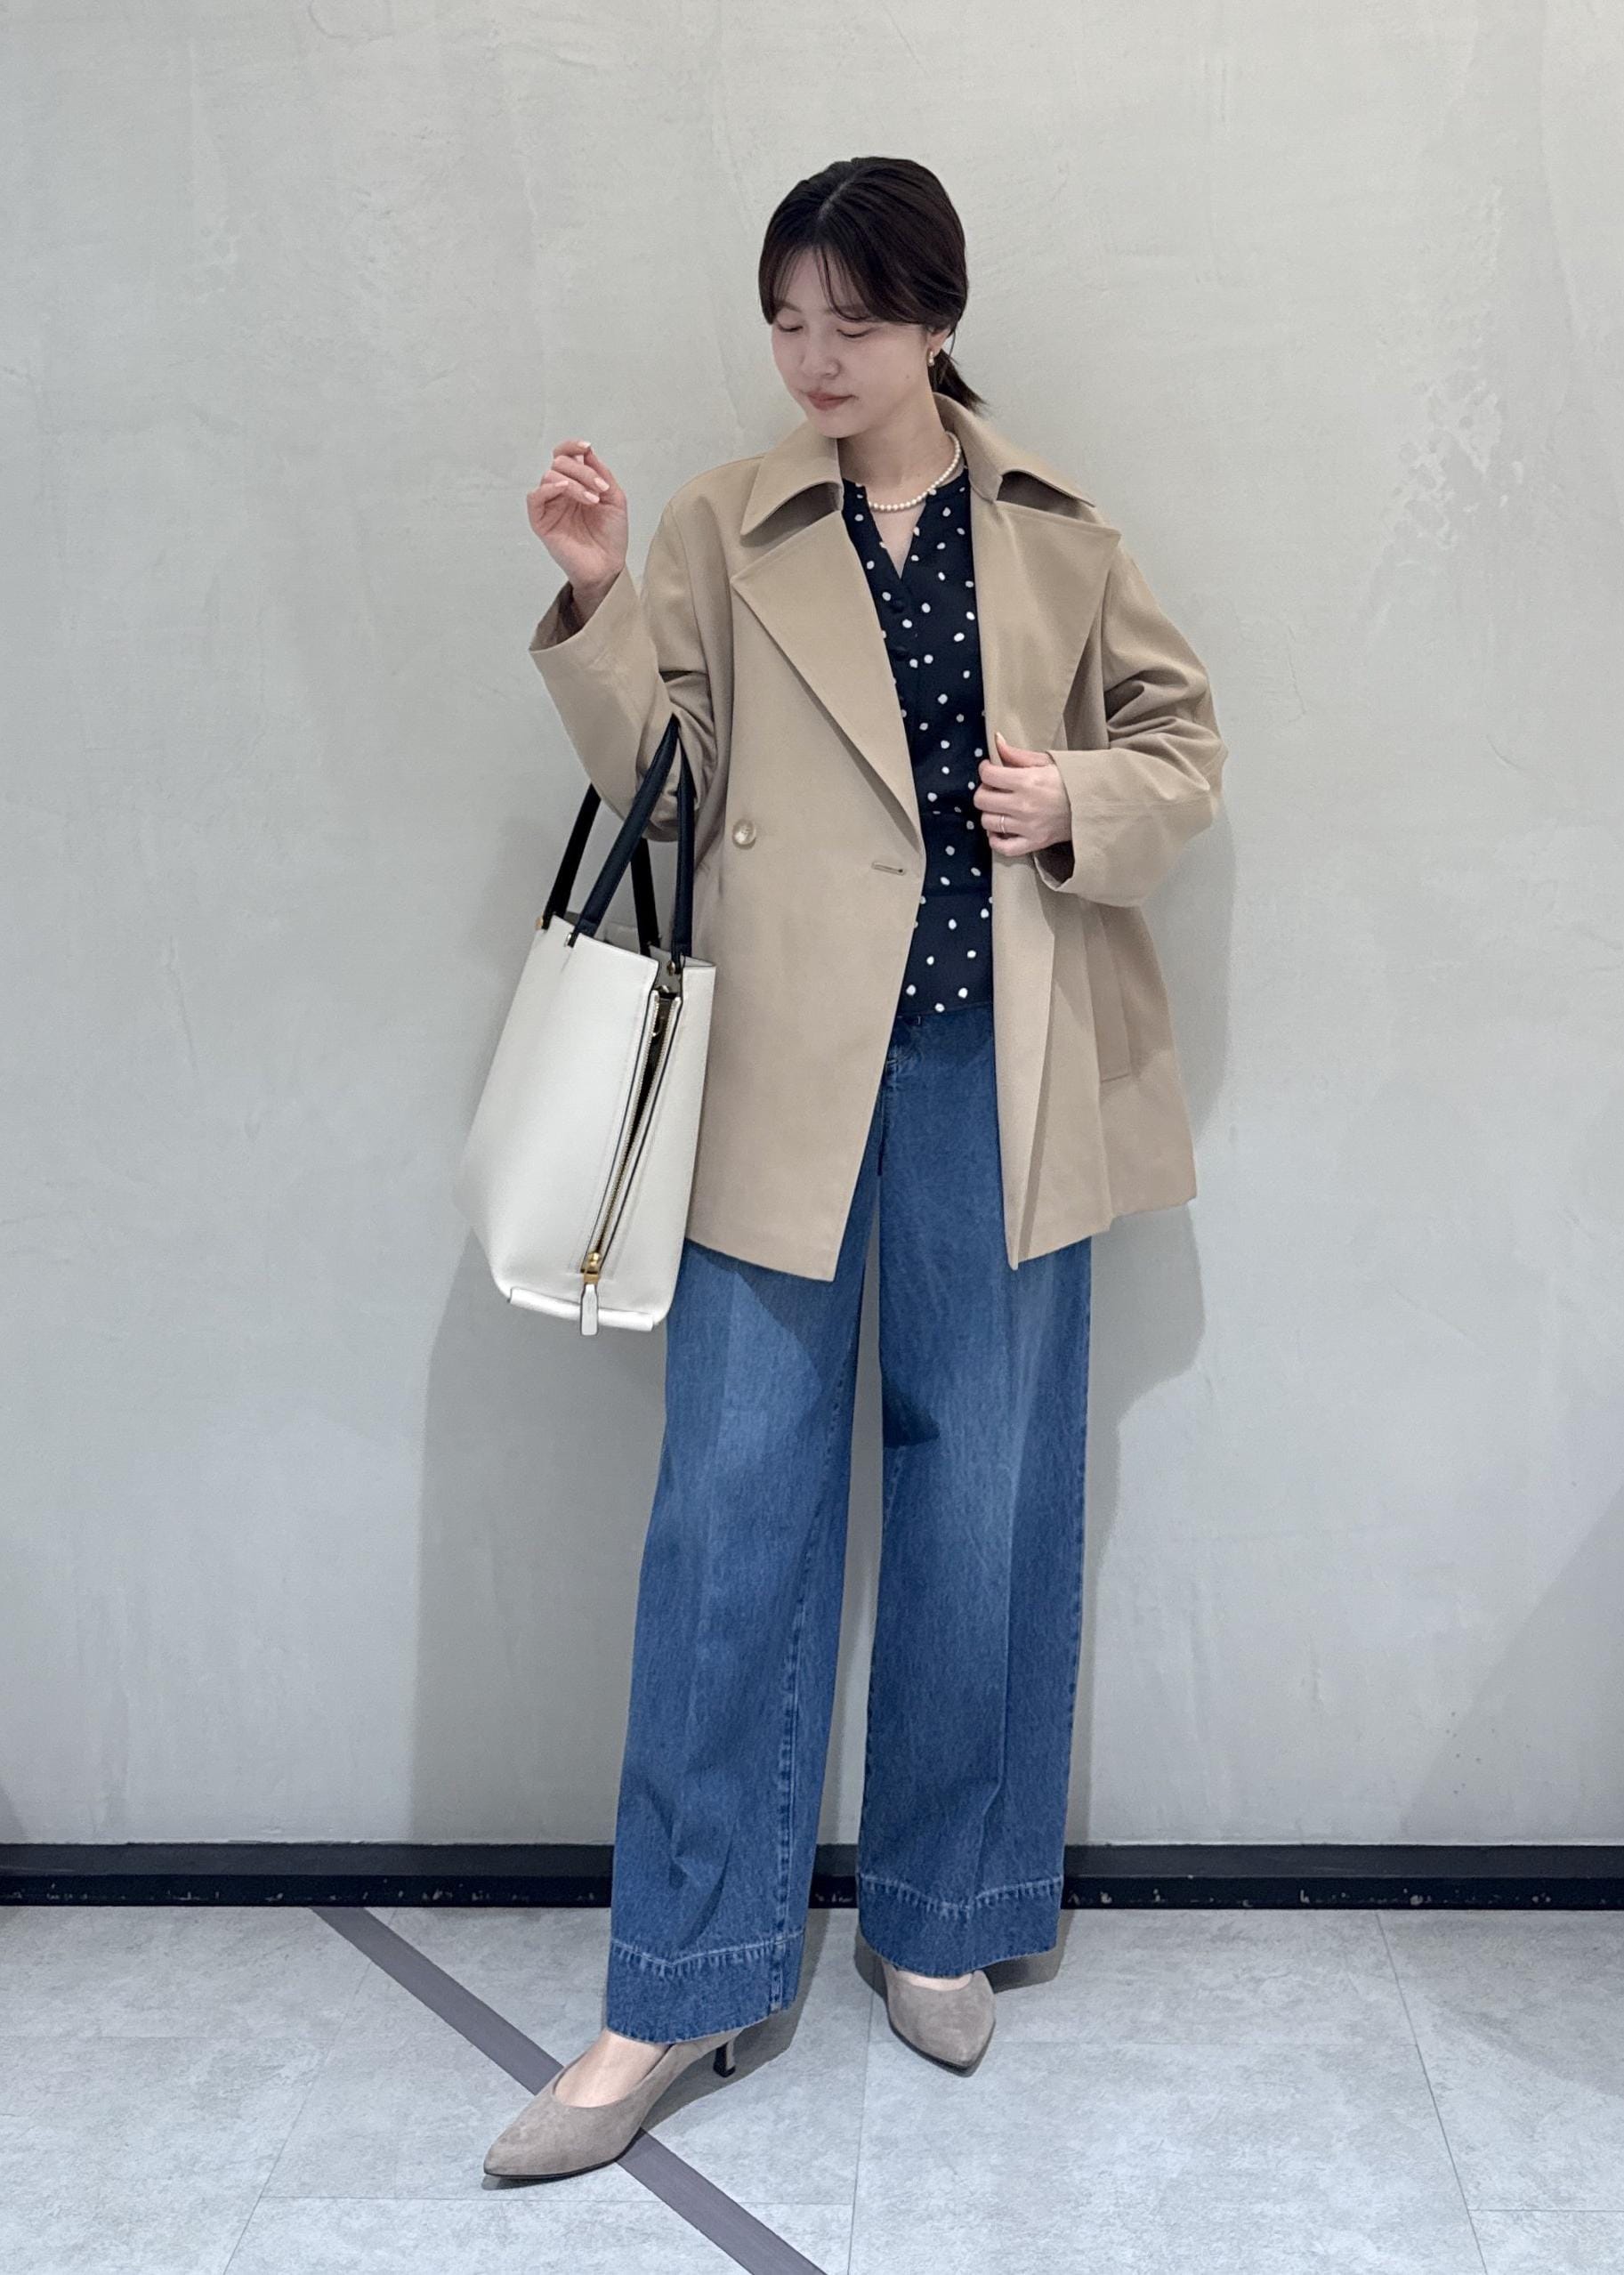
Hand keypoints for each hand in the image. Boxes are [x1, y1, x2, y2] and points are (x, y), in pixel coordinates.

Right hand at [526, 439, 628, 598]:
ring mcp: (550, 506)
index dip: (571, 446)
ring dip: (574, 482)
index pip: (565, 456)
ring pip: (549, 476)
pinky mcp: (541, 522)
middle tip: (600, 488)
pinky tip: (564, 489)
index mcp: (577, 484)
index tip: (586, 448)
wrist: (607, 566)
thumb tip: (587, 451)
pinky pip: (535, 497)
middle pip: (559, 463)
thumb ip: (602, 473)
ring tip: (592, 500)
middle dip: (582, 470)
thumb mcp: (615, 499)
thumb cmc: (611, 536)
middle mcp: (561, 492)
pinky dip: (548, 488)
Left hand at [975, 730, 1071, 857]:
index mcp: (1028, 781)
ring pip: (988, 822)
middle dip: (983, 791)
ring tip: (999, 807)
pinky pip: (1004, 848)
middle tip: (994, 788)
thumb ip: (1017, 754)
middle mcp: (1024, 805)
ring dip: (989, 813)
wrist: (1096, 803)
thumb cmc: (1072, 780)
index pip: (989, 775)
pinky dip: (996, 840)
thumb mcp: (1047, 761)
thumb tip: (996, 741)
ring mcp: (1028, 826)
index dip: (985, 770)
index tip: (990, 769)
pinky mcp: (1035, 842)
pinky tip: (999, 830)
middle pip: (982, 800)